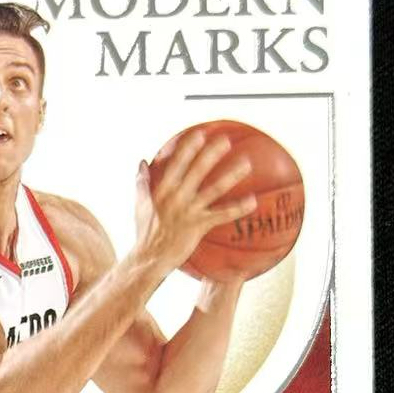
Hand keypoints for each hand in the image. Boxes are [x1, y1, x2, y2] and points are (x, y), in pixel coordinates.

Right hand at [133, 128, 255, 272]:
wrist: (150, 258)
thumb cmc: (145, 231)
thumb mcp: (141, 204)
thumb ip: (142, 182)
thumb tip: (142, 162)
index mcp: (163, 189)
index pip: (177, 164)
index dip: (189, 148)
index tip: (200, 134)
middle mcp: (177, 197)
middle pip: (197, 171)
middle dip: (212, 154)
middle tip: (226, 140)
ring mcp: (190, 211)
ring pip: (214, 189)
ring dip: (231, 176)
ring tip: (246, 164)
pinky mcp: (199, 226)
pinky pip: (222, 215)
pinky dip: (238, 208)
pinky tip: (253, 201)